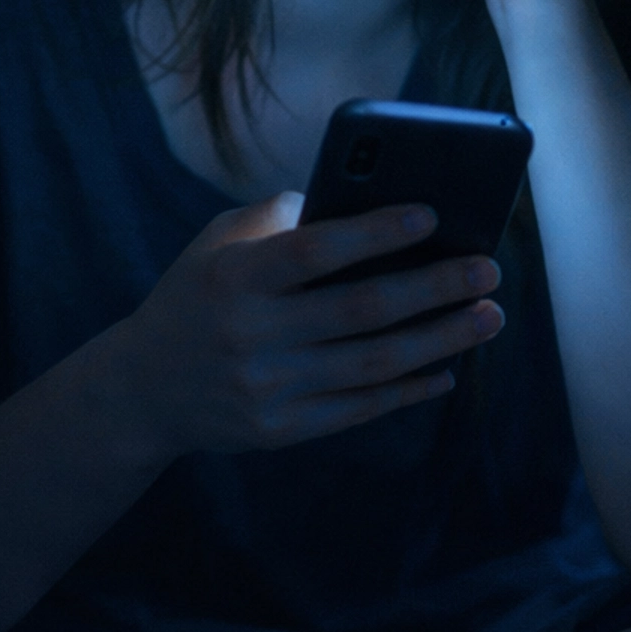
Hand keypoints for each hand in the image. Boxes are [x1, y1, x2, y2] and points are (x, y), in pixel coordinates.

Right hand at [109, 194, 503, 461]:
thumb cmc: (198, 296)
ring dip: (440, 339)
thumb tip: (366, 202)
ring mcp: (267, 388)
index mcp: (235, 278)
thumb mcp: (217, 243)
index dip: (375, 232)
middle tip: (488, 270)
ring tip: (488, 316)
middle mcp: (251, 335)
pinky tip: (447, 368)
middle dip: (434, 288)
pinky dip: (408, 389)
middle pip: (361, 310)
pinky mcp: (280, 430)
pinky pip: (360, 407)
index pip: (314, 252)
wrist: (143, 390)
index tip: (431, 215)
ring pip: (373, 363)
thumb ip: (282, 216)